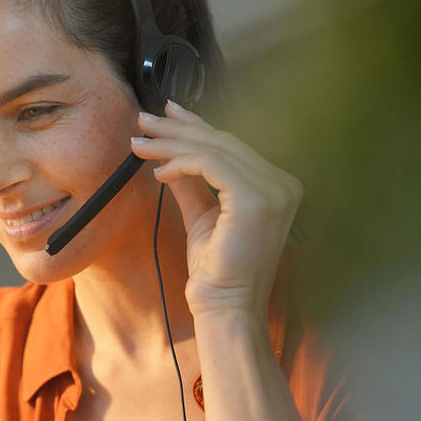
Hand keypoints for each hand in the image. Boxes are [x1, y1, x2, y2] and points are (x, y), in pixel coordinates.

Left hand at [131, 100, 302, 321]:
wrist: (225, 306)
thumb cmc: (215, 270)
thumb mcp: (201, 216)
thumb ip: (191, 183)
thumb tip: (170, 156)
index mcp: (275, 186)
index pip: (232, 146)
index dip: (197, 126)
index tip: (166, 114)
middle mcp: (282, 183)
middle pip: (223, 142)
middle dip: (178, 128)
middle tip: (142, 118)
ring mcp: (274, 190)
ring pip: (213, 150)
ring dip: (170, 143)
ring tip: (138, 143)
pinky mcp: (256, 199)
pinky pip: (210, 165)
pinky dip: (180, 163)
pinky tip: (157, 172)